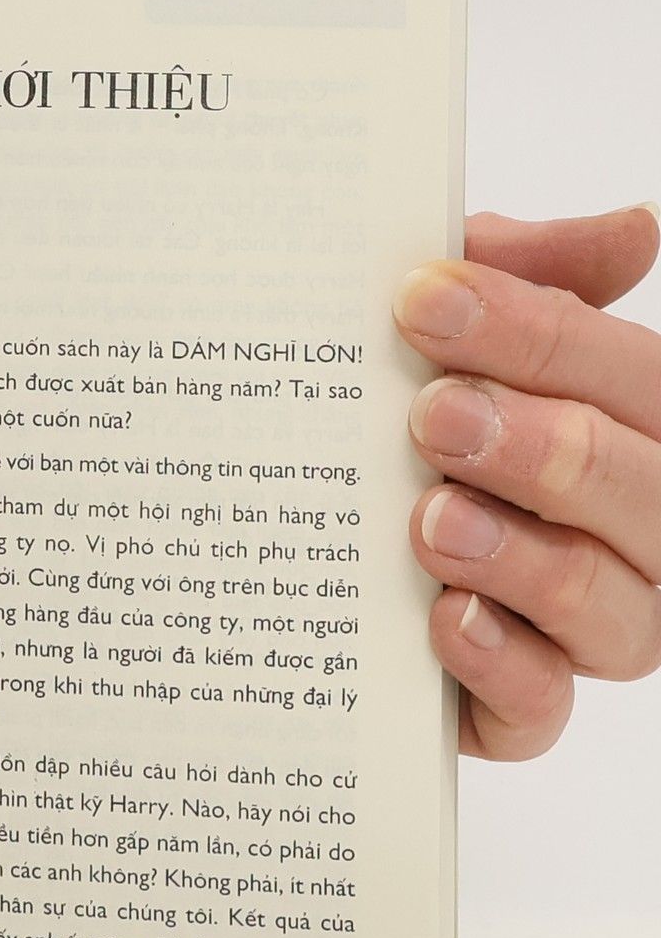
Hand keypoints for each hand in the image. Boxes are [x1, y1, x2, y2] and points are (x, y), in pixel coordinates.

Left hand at [396, 204, 660, 759]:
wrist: (310, 536)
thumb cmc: (411, 411)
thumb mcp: (452, 328)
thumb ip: (533, 276)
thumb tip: (639, 227)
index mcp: (642, 427)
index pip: (637, 376)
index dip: (539, 334)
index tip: (423, 300)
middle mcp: (642, 531)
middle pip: (646, 491)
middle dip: (543, 447)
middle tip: (434, 415)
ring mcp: (593, 627)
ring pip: (611, 608)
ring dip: (523, 559)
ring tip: (433, 519)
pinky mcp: (518, 706)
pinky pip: (542, 710)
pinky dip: (499, 666)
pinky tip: (443, 619)